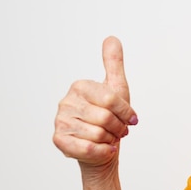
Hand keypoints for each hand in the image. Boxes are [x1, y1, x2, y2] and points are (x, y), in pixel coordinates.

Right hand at [53, 36, 137, 166]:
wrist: (101, 148)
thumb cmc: (110, 117)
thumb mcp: (116, 89)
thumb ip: (113, 64)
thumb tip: (111, 38)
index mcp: (80, 86)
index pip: (111, 100)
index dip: (126, 113)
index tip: (131, 119)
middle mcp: (66, 102)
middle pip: (106, 118)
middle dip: (118, 128)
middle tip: (118, 130)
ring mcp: (60, 121)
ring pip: (98, 134)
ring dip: (110, 140)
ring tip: (107, 138)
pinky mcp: (59, 140)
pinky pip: (88, 148)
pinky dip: (102, 151)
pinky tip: (103, 148)